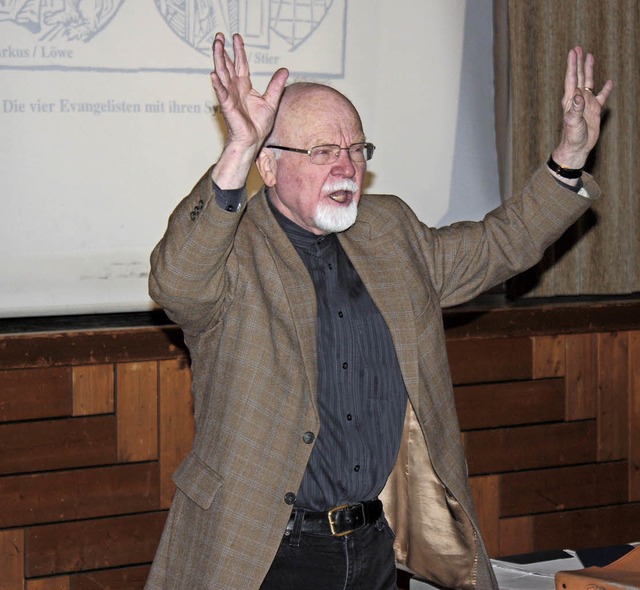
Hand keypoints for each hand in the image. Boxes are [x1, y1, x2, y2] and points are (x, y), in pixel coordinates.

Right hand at [211, 33, 288, 153]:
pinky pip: (221, 93)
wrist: (253, 140)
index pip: (240, 64)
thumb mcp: (271, 101)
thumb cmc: (259, 124)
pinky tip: (213, 74)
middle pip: (227, 65)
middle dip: (223, 50)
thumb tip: (285, 69)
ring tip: (216, 45)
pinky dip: (217, 84)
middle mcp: (235, 88)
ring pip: (222, 74)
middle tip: (219, 35)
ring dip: (218, 59)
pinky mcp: (227, 106)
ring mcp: (230, 96)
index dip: (238, 50)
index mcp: (244, 86)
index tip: (236, 37)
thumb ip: (276, 85)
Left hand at [551, 46, 613, 169]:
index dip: (572, 65)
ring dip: (589, 70)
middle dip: (579, 62)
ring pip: (589, 82)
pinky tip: (609, 82)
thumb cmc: (572, 136)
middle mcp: (578, 99)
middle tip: (578, 48)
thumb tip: (578, 96)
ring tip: (590, 57)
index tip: (573, 52)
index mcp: (570, 100)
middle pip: (579, 76)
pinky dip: (605, 89)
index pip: (572, 78)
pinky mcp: (594, 110)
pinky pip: (601, 96)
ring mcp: (586, 103)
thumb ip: (575, 110)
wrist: (577, 147)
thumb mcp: (573, 123)